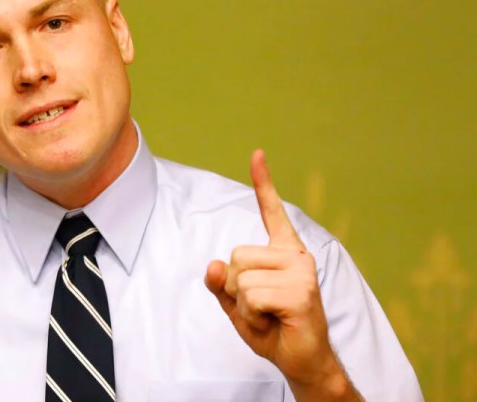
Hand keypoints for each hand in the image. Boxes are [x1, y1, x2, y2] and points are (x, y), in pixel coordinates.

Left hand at [204, 150, 359, 400]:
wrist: (301, 361)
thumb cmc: (272, 328)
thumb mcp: (238, 305)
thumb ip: (222, 284)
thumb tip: (214, 264)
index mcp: (283, 252)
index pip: (271, 212)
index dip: (263, 183)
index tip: (257, 154)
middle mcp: (296, 255)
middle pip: (235, 256)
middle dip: (236, 288)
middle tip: (262, 307)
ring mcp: (302, 271)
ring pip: (241, 277)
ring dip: (245, 305)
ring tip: (269, 315)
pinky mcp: (302, 292)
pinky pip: (251, 296)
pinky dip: (253, 316)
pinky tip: (275, 322)